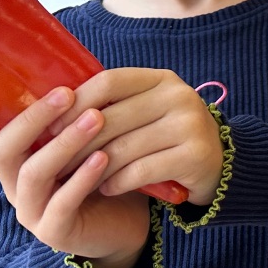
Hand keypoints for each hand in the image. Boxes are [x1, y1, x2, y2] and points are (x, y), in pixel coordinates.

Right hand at [0, 87, 149, 267]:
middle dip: (33, 119)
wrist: (128, 220)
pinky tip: (104, 158)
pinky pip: (62, 203)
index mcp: (16, 162)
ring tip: (96, 119)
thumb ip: (70, 116)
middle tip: (67, 93)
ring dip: (65, 142)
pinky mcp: (55, 232)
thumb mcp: (84, 140)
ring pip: (34, 173)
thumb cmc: (105, 170)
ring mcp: (31, 211)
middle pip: (4, 150)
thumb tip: (71, 71)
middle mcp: (15, 185)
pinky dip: (82, 178)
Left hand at [61, 68, 224, 205]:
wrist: (217, 163)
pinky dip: (117, 182)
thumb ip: (111, 106)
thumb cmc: (166, 137)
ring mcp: (191, 125)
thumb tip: (50, 113)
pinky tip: (107, 188)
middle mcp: (180, 96)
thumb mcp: (145, 112)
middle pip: (111, 118)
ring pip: (122, 148)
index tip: (51, 126)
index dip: (75, 102)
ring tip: (78, 179)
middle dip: (76, 143)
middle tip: (54, 162)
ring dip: (93, 168)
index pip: (109, 81)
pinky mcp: (196, 155)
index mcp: (163, 79)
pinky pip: (141, 171)